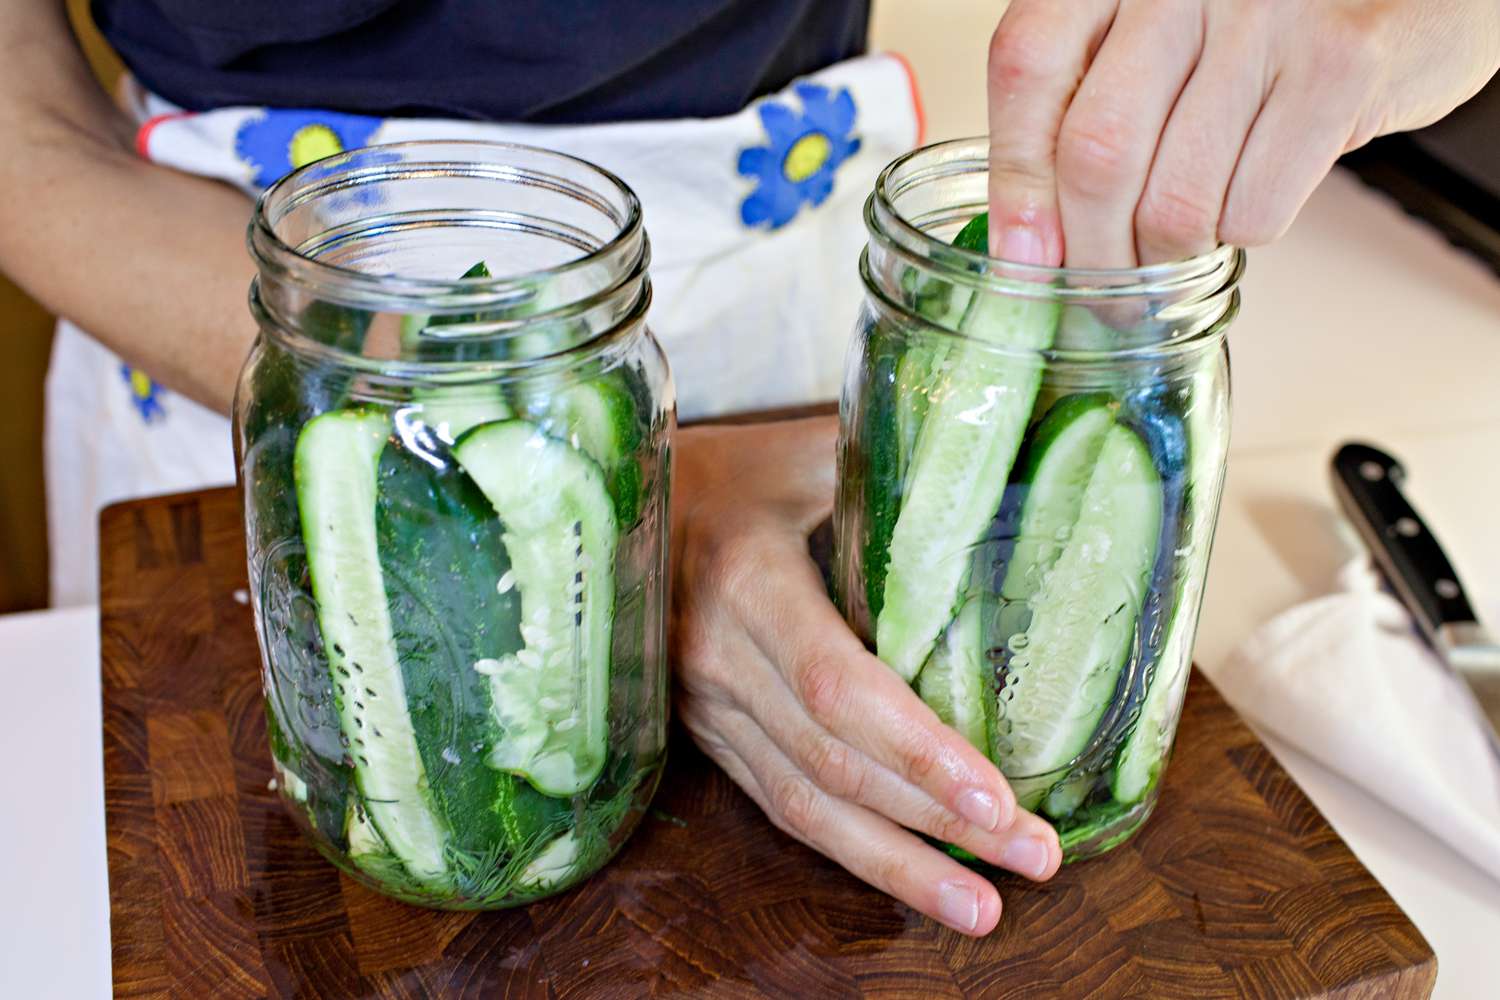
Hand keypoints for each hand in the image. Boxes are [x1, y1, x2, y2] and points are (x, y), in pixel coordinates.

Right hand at [670, 417, 1060, 935]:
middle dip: (935, 822)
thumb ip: (894, 469)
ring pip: (803, 805)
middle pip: (834, 763)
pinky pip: (779, 804)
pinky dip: (849, 848)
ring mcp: (705, 706)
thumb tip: (1006, 480)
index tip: (997, 797)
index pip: (837, 686)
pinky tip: (910, 876)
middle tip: (1035, 857)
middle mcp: (717, 656)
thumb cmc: (736, 469)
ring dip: (897, 864)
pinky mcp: (707, 733)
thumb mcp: (809, 449)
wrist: (606, 503)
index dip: (916, 750)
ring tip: (984, 908)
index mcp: (747, 578)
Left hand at [985, 0, 1499, 266]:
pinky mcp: (1340, 65)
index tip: (1021, 254)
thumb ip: (1081, 107)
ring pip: (1174, 203)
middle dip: (1091, 253)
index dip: (1015, 176)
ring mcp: (1265, 15)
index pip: (1029, 64)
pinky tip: (1246, 198)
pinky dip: (1240, 234)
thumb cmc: (1261, 25)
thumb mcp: (1151, 42)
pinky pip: (1255, 208)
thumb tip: (1027, 242)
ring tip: (1174, 251)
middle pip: (1096, 152)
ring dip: (1166, 259)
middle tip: (1101, 295)